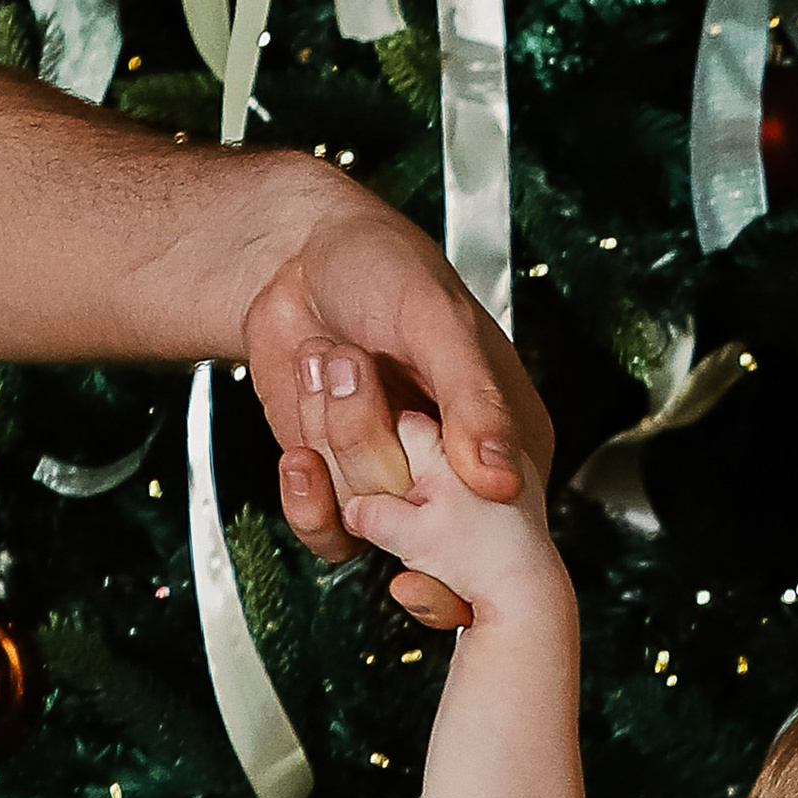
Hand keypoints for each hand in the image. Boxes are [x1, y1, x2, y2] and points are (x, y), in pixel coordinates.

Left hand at [240, 191, 552, 616]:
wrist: (293, 257)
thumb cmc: (379, 265)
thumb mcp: (438, 320)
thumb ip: (474, 399)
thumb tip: (500, 480)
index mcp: (504, 434)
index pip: (501, 518)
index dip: (454, 501)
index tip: (416, 442)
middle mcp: (453, 469)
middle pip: (420, 521)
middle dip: (369, 438)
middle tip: (359, 362)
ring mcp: (395, 482)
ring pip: (368, 519)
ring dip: (330, 434)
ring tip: (330, 365)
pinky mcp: (343, 491)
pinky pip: (331, 540)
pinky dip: (307, 498)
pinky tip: (300, 452)